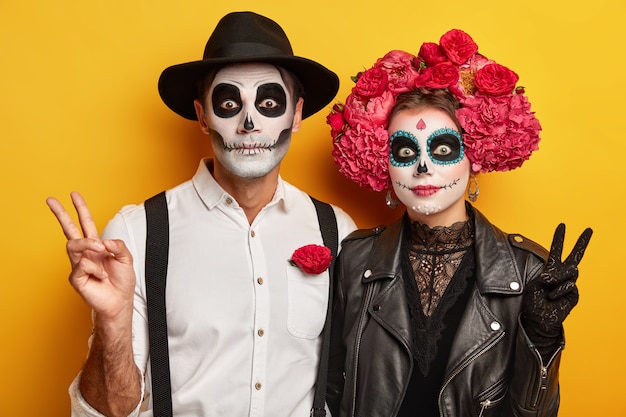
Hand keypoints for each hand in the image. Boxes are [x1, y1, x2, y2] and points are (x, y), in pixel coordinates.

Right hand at [46, 192, 135, 320]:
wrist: (120, 301)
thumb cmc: (122, 281)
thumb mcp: (126, 258)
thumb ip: (118, 246)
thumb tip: (103, 241)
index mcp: (96, 246)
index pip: (86, 224)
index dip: (81, 209)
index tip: (74, 194)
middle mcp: (85, 253)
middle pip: (69, 230)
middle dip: (60, 214)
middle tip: (51, 200)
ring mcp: (78, 264)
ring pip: (75, 244)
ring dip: (89, 244)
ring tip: (101, 250)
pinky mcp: (76, 277)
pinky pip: (82, 264)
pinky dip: (96, 268)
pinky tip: (101, 276)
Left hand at [522, 223, 592, 343]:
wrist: (538, 319)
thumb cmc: (533, 302)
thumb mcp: (535, 284)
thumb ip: (548, 275)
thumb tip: (565, 272)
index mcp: (550, 270)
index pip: (556, 252)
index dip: (559, 239)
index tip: (562, 225)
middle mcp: (561, 276)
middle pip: (574, 256)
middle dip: (581, 243)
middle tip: (589, 229)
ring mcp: (569, 284)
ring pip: (570, 271)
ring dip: (557, 279)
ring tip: (548, 289)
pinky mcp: (574, 294)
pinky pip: (569, 285)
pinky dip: (559, 290)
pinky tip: (553, 297)